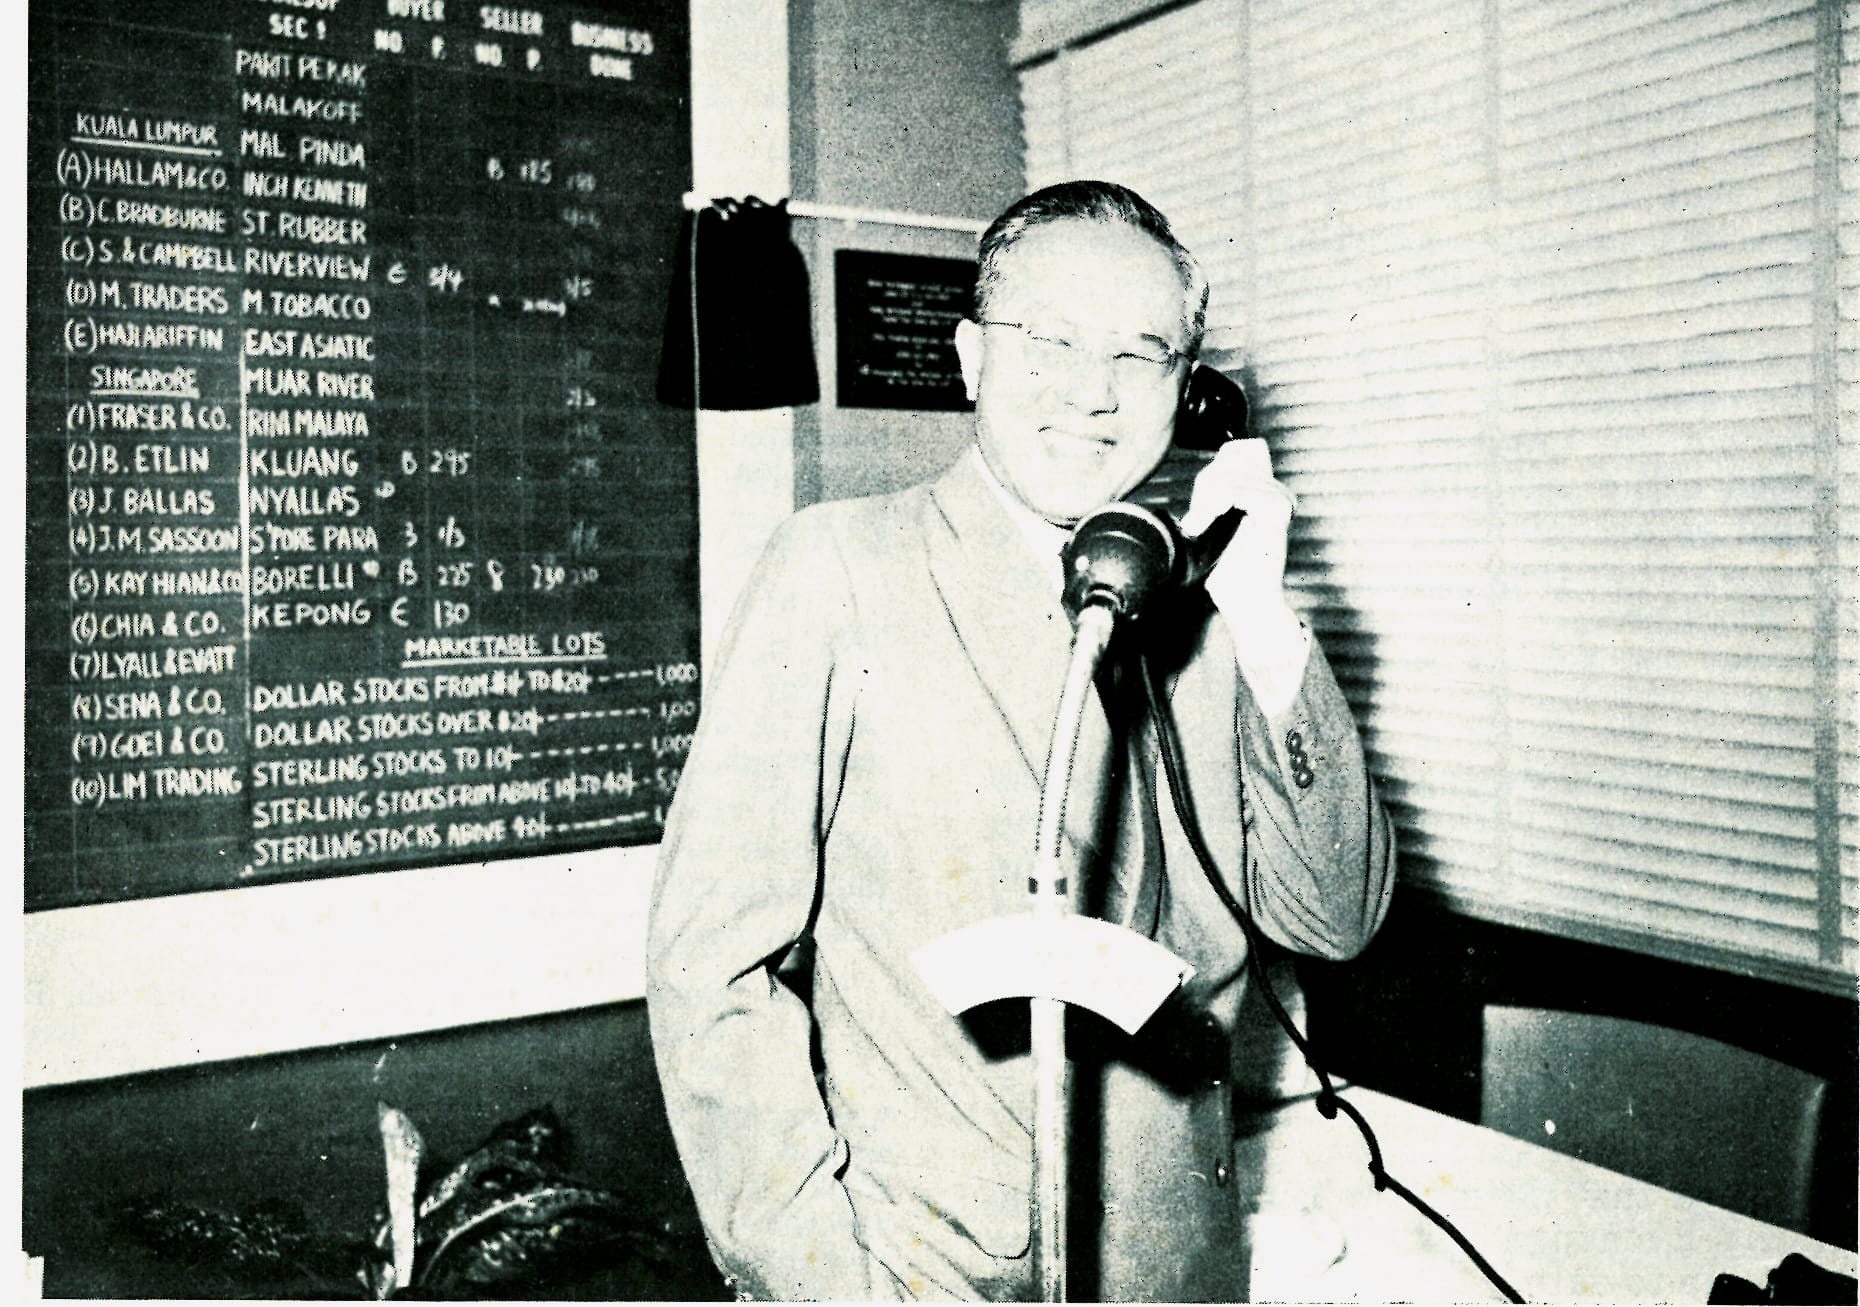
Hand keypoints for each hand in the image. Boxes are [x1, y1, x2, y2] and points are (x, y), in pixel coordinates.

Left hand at [1177, 437, 1296, 617]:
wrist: (1247, 602)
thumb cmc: (1230, 570)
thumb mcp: (1216, 524)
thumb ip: (1218, 493)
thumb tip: (1213, 466)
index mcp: (1266, 491)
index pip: (1235, 455)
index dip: (1210, 474)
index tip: (1200, 509)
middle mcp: (1277, 491)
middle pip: (1228, 462)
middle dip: (1204, 488)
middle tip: (1196, 522)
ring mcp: (1279, 499)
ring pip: (1228, 475)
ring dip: (1205, 502)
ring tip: (1198, 527)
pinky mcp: (1276, 511)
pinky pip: (1235, 489)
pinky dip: (1213, 504)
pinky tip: (1206, 523)